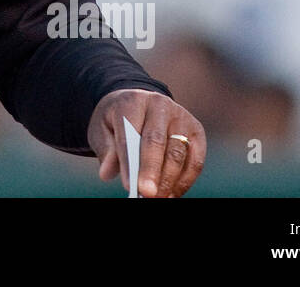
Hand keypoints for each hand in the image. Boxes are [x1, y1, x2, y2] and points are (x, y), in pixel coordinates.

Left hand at [87, 88, 204, 196]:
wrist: (138, 102)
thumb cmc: (117, 120)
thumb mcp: (102, 128)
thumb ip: (106, 149)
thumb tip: (106, 173)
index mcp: (133, 101)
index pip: (130, 132)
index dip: (130, 161)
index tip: (129, 186)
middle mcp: (159, 105)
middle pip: (156, 140)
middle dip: (152, 171)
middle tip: (147, 194)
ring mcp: (181, 117)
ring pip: (177, 152)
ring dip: (168, 180)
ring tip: (158, 198)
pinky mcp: (196, 131)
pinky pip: (195, 160)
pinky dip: (184, 181)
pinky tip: (171, 194)